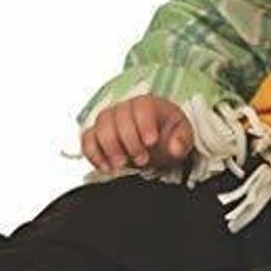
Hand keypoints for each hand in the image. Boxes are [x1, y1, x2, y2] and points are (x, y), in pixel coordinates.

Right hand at [80, 95, 194, 172]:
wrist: (156, 145)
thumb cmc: (168, 136)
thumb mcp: (183, 136)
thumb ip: (183, 140)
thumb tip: (175, 147)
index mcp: (148, 104)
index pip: (141, 106)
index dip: (144, 123)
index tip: (151, 142)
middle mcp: (125, 108)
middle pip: (118, 116)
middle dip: (128, 140)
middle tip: (142, 159)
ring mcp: (109, 120)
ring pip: (101, 126)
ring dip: (109, 148)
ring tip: (122, 165)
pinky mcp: (97, 135)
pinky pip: (87, 139)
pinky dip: (93, 154)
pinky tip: (106, 167)